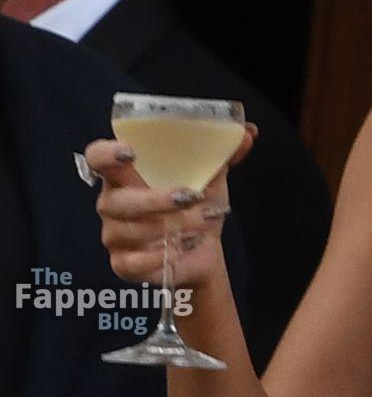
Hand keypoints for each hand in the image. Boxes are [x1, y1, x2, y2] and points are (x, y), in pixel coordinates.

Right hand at [84, 124, 255, 291]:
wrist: (205, 248)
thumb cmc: (197, 204)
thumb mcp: (211, 176)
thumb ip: (223, 153)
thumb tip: (249, 132)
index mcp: (125, 175)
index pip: (97, 157)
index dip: (106, 154)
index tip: (130, 152)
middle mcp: (113, 203)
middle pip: (118, 200)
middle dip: (156, 200)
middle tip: (190, 197)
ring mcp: (114, 235)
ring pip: (131, 231)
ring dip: (171, 228)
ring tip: (200, 225)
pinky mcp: (122, 264)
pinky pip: (134, 261)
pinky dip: (162, 256)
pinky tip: (183, 248)